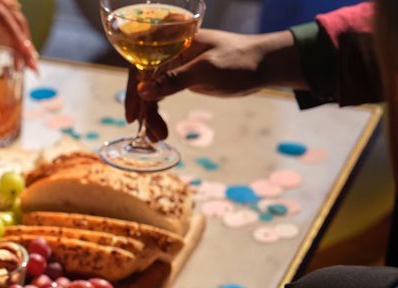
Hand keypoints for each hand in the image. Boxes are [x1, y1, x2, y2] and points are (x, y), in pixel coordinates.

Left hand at [0, 0, 39, 70]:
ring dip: (23, 40)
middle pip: (19, 24)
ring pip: (17, 19)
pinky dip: (16, 31)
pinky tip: (16, 44)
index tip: (30, 61)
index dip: (21, 44)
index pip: (10, 25)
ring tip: (25, 61)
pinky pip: (10, 15)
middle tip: (33, 70)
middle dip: (27, 47)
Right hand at [125, 29, 296, 141]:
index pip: (141, 64)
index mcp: (172, 41)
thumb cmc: (239, 61)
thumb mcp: (206, 71)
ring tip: (157, 136)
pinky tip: (160, 129)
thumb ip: (174, 79)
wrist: (264, 65)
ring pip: (150, 91)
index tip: (133, 115)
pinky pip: (160, 95)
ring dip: (151, 114)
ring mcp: (173, 65)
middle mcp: (168, 52)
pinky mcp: (181, 78)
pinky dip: (158, 112)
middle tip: (145, 131)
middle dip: (143, 107)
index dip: (133, 89)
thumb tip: (143, 91)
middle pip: (142, 80)